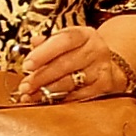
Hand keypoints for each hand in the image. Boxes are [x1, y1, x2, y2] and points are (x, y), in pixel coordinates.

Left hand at [16, 25, 132, 103]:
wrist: (109, 65)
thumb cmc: (81, 53)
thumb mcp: (67, 41)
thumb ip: (49, 42)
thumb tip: (34, 42)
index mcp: (84, 35)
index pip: (64, 40)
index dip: (44, 53)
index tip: (27, 65)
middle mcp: (96, 50)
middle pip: (65, 64)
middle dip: (41, 77)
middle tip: (25, 86)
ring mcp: (101, 69)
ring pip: (70, 82)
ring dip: (47, 91)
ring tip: (31, 95)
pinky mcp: (103, 87)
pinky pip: (78, 96)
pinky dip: (60, 100)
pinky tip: (46, 101)